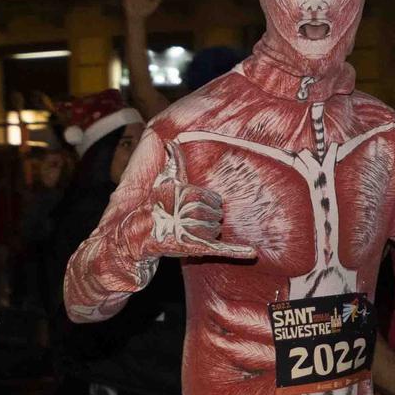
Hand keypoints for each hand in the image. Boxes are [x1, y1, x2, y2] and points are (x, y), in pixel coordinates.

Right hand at [147, 143, 257, 260]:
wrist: (142, 233)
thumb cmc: (157, 205)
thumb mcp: (165, 181)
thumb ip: (173, 161)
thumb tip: (170, 141)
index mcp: (192, 194)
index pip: (216, 200)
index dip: (206, 205)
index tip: (190, 208)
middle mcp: (195, 210)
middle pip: (218, 215)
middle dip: (205, 219)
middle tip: (187, 222)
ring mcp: (197, 230)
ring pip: (216, 231)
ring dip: (204, 233)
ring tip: (187, 232)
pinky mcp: (200, 248)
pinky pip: (224, 249)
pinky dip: (239, 252)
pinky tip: (252, 252)